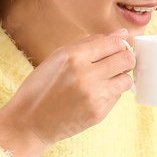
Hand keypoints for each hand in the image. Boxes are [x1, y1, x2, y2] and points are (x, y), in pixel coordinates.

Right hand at [0, 29, 134, 156]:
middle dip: (126, 59)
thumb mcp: (59, 56)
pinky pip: (117, 97)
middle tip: (117, 63)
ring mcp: (93, 96)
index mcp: (73, 56)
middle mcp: (85, 75)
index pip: (115, 44)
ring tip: (105, 80)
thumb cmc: (42, 86)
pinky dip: (110, 94)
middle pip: (126, 60)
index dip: (120, 45)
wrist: (29, 122)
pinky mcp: (98, 114)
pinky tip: (94, 95)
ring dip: (120, 78)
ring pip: (127, 80)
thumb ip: (92, 43)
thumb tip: (122, 34)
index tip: (117, 49)